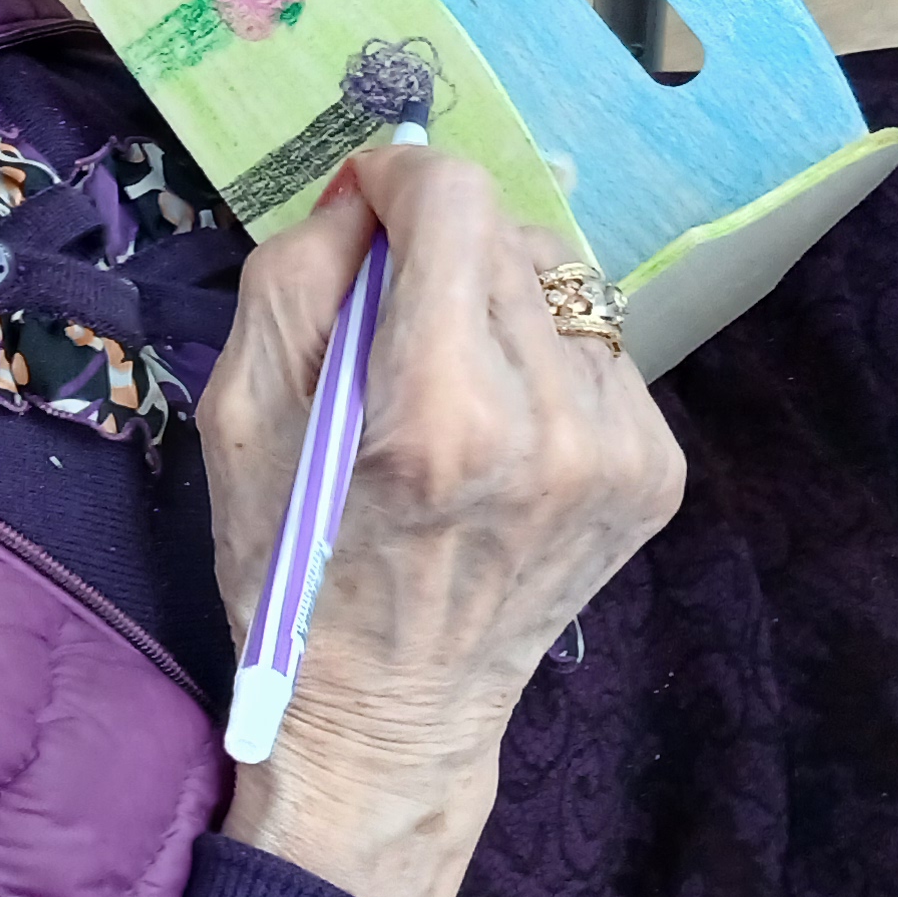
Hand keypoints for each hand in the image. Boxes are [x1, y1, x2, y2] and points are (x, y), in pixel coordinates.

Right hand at [196, 146, 684, 896]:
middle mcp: (549, 427)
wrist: (392, 717)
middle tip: (389, 310)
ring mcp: (619, 454)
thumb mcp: (241, 414)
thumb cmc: (295, 568)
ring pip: (566, 281)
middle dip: (441, 244)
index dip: (400, 180)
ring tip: (449, 371)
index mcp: (436, 415)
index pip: (455, 202)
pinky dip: (546, 353)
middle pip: (508, 233)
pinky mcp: (656, 473)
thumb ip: (298, 272)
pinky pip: (601, 346)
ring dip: (500, 294)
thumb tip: (369, 188)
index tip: (366, 204)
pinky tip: (501, 417)